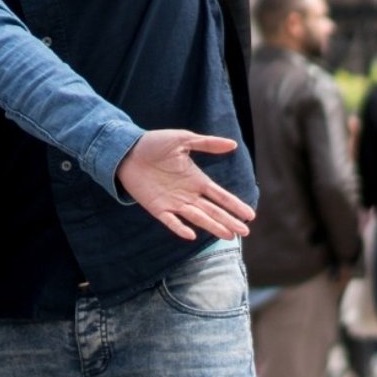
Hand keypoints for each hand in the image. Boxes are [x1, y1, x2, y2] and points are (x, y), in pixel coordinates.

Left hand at [113, 132, 255, 241]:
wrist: (127, 150)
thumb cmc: (154, 144)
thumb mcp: (183, 140)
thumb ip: (207, 144)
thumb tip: (233, 145)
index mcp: (197, 180)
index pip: (221, 196)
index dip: (235, 205)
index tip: (249, 215)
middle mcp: (188, 194)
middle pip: (213, 210)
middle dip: (229, 221)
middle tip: (244, 232)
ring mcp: (173, 202)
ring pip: (197, 218)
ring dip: (212, 226)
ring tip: (228, 236)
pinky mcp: (156, 207)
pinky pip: (170, 220)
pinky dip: (179, 228)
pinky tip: (190, 235)